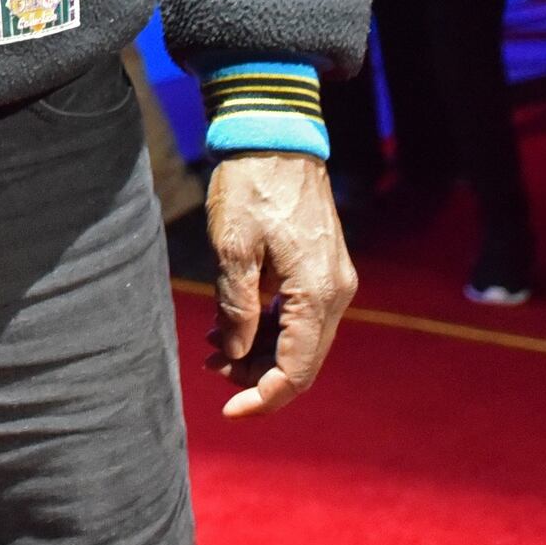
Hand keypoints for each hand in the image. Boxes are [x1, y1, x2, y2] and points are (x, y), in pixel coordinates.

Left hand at [204, 152, 356, 419]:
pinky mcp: (322, 268)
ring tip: (212, 344)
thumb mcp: (232, 249)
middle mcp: (335, 292)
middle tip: (210, 365)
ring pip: (300, 339)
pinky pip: (299, 315)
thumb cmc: (251, 185)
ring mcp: (333, 280)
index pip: (297, 369)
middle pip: (302, 360)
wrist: (275, 133)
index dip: (264, 397)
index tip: (229, 410)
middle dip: (256, 374)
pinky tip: (231, 323)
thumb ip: (236, 308)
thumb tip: (235, 355)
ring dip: (259, 350)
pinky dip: (268, 326)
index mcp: (317, 292)